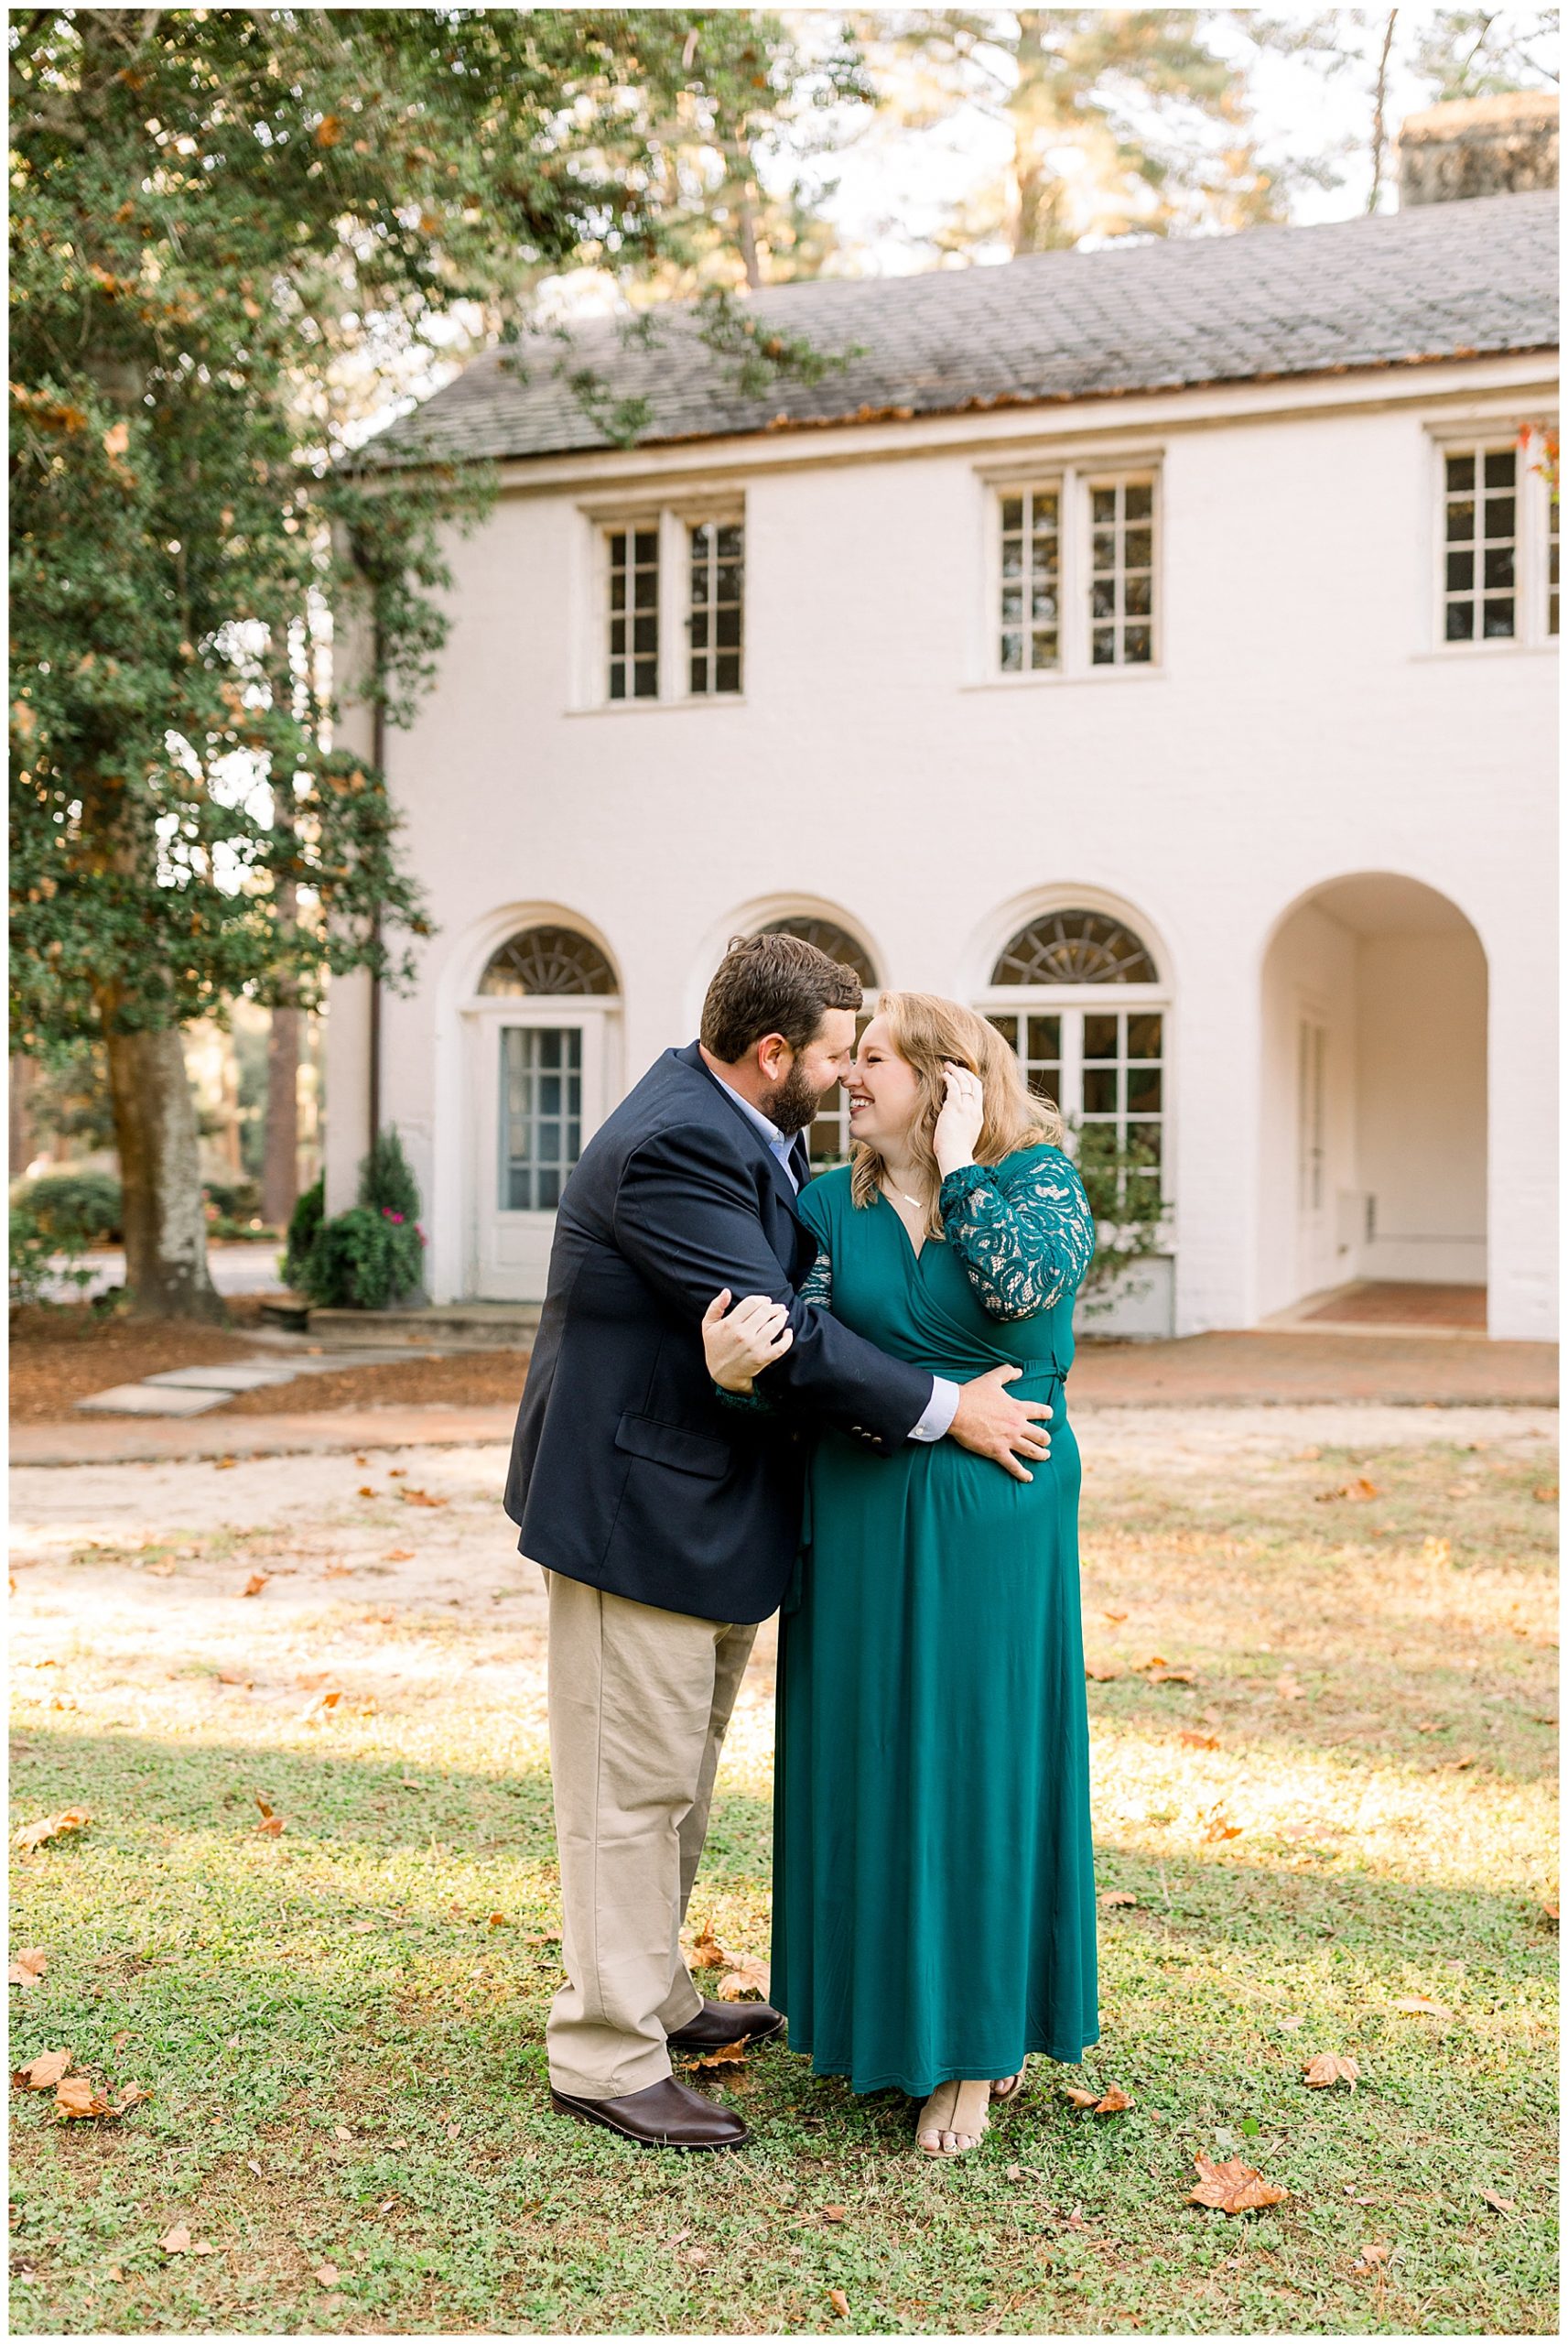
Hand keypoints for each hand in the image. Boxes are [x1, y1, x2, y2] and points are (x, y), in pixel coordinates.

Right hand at [701, 1288, 793, 1392]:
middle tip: (778, 1307)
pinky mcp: (762, 1358)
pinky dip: (788, 1338)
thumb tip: (727, 1291)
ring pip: (775, 1326)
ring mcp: (754, 1347)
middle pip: (765, 1312)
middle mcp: (743, 1335)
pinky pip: (781, 1346)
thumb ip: (716, 1306)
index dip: (761, 1299)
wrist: (722, 1373)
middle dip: (774, 1307)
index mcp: (730, 1324)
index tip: (766, 1300)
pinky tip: (788, 1332)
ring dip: (782, 1317)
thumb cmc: (715, 1346)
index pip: (751, 1303)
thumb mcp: (707, 1325)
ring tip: (783, 1314)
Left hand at [933, 1061, 984, 1178]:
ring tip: (947, 1066)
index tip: (963, 1076)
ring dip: (955, 1071)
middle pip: (974, 1084)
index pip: (979, 1093)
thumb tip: (953, 1121)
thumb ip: (963, 1124)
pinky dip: (949, 1078)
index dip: (972, 1081)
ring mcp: (966, 1108)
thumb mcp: (964, 1135)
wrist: (955, 1156)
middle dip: (965, 1072)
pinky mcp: (955, 1108)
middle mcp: (975, 1110)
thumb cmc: (956, 1151)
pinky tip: (943, 1075)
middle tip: (955, 1067)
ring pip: (964, 1082)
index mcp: (978, 1117)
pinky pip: (954, 1087)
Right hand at [948, 1362, 1051, 1482]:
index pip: (1040, 1411)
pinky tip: (1028, 1478)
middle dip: (1045, 1439)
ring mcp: (1009, 1439)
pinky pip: (1014, 1465)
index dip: (1047, 1413)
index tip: (1049, 1415)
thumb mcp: (992, 1379)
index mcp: (1017, 1408)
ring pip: (1032, 1451)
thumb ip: (1007, 1373)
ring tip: (1044, 1456)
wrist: (957, 1410)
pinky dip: (1023, 1473)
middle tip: (1046, 1441)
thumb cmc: (973, 1394)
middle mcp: (1017, 1425)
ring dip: (1041, 1455)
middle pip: (1041, 1435)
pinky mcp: (997, 1451)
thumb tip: (1019, 1370)